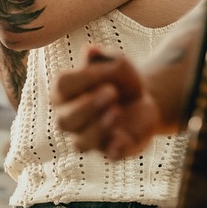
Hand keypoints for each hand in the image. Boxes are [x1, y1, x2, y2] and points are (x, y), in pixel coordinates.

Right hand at [53, 45, 187, 159]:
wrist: (144, 98)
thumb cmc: (120, 78)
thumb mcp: (116, 63)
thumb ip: (103, 59)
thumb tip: (91, 51)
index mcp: (65, 94)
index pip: (62, 86)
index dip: (84, 77)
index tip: (109, 69)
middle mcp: (70, 118)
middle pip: (64, 120)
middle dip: (88, 106)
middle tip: (112, 92)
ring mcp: (89, 137)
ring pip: (80, 144)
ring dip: (98, 128)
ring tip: (117, 111)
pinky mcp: (112, 150)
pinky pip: (108, 156)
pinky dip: (115, 147)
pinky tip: (123, 135)